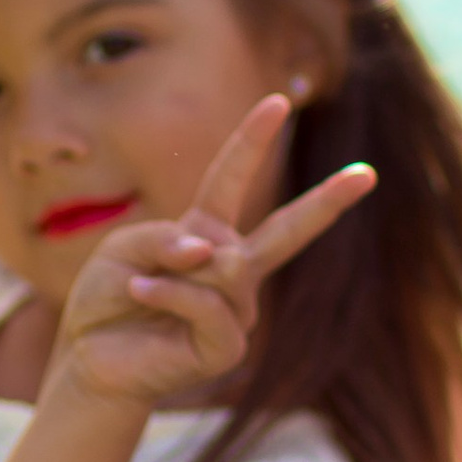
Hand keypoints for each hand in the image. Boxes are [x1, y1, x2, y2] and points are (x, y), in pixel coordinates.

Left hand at [45, 96, 374, 417]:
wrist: (93, 360)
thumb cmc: (107, 302)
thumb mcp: (124, 249)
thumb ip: (165, 240)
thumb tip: (213, 256)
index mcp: (208, 234)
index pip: (232, 179)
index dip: (252, 140)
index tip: (277, 101)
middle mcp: (232, 269)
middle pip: (287, 229)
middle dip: (328, 200)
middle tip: (368, 174)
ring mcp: (237, 309)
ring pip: (226, 268)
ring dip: (173, 272)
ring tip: (139, 286)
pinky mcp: (229, 346)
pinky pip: (209, 304)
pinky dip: (170, 293)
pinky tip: (143, 294)